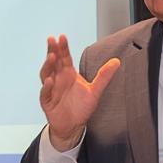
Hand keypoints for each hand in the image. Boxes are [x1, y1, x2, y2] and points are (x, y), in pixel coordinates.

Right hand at [39, 35, 120, 149]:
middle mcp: (58, 79)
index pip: (64, 57)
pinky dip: (46, 87)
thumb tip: (116, 61)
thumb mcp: (95, 91)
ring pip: (46, 74)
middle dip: (52, 50)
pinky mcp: (47, 102)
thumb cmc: (82, 107)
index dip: (63, 47)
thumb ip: (104, 76)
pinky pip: (45, 93)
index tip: (62, 37)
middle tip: (52, 40)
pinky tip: (50, 81)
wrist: (73, 126)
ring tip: (51, 57)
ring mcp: (51, 89)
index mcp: (68, 73)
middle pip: (53, 62)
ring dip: (47, 65)